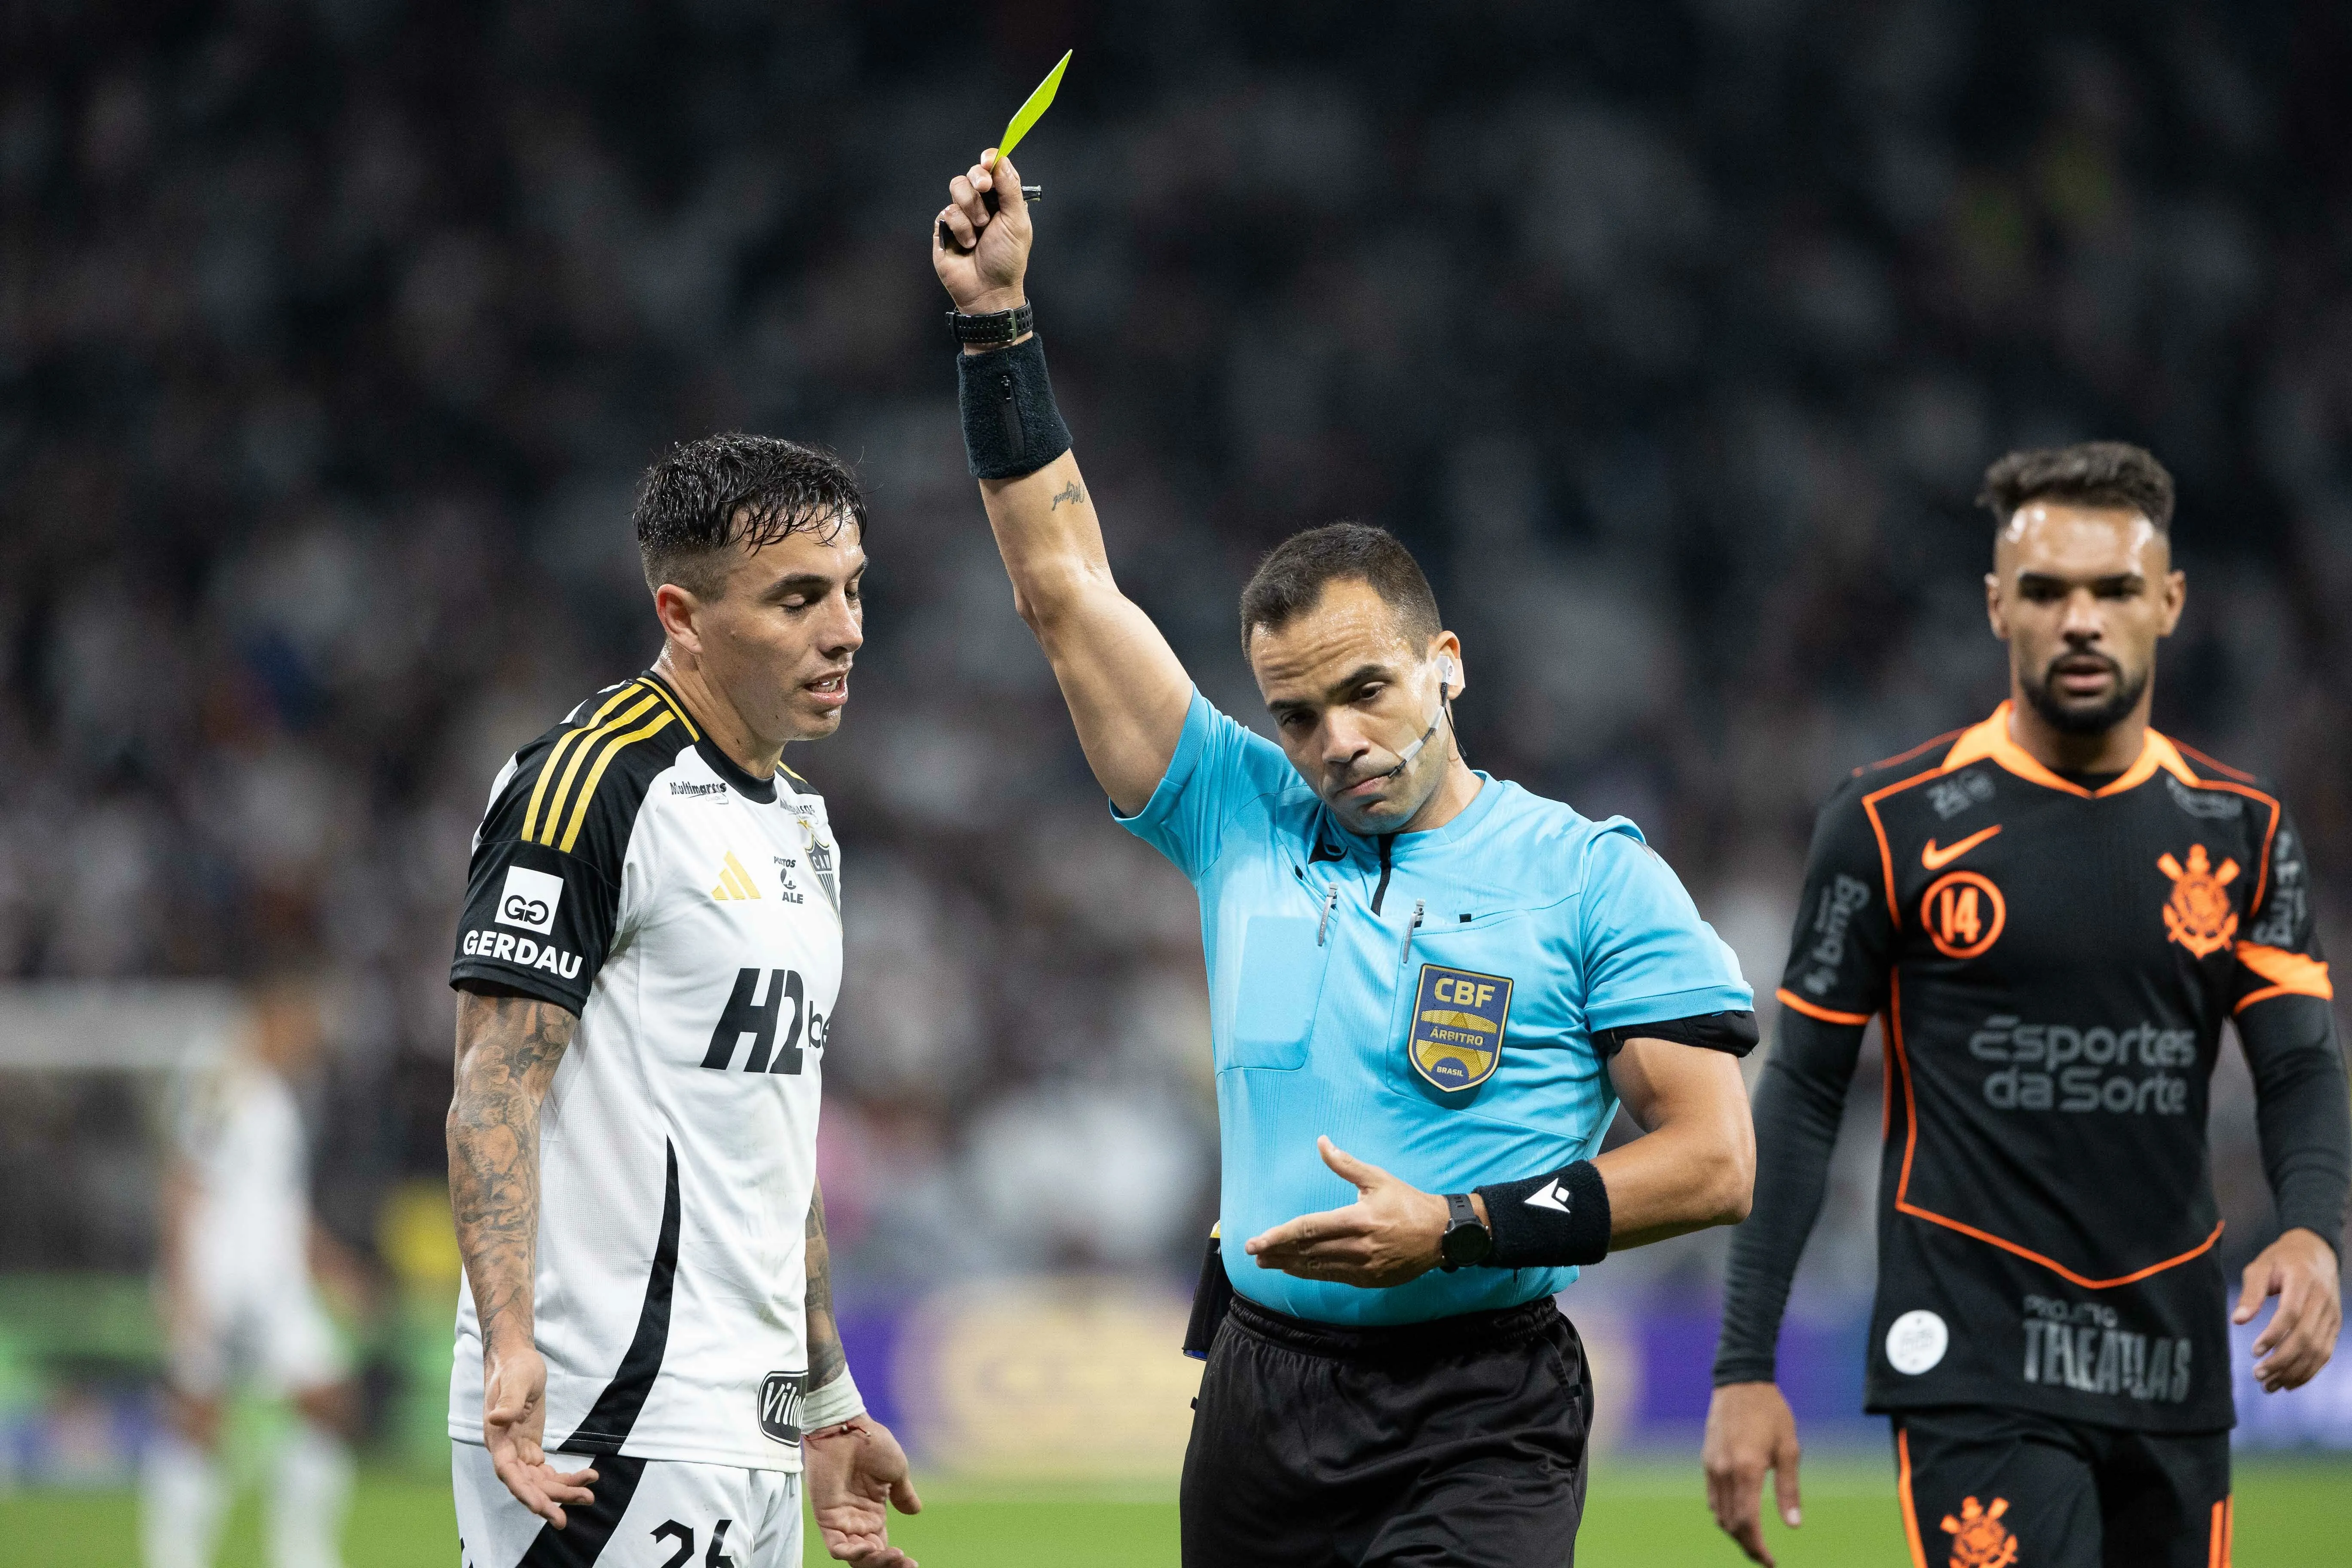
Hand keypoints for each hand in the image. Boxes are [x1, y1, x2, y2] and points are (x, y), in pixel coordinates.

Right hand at [482, 1342, 596, 1527]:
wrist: (517, 1358)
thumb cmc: (515, 1367)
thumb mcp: (516, 1380)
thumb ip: (508, 1402)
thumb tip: (496, 1419)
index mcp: (497, 1439)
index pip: (508, 1473)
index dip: (524, 1492)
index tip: (542, 1507)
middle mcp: (505, 1451)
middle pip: (526, 1484)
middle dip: (548, 1501)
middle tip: (570, 1514)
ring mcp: (518, 1451)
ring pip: (538, 1481)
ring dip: (562, 1491)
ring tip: (589, 1497)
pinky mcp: (530, 1447)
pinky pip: (545, 1471)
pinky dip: (564, 1478)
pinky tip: (586, 1479)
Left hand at [805, 1415, 922, 1565]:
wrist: (848, 1429)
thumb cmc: (872, 1444)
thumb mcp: (896, 1471)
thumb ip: (903, 1494)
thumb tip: (915, 1511)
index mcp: (873, 1514)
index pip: (884, 1547)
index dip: (896, 1560)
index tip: (913, 1564)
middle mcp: (857, 1522)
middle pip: (870, 1558)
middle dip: (887, 1565)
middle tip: (905, 1563)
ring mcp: (841, 1521)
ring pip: (855, 1557)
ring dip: (873, 1561)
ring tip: (893, 1555)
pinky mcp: (826, 1517)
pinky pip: (836, 1547)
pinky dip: (851, 1554)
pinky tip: (868, 1549)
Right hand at [932, 150, 1029, 317]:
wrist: (988, 289)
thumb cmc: (1007, 260)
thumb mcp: (1017, 222)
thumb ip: (1009, 189)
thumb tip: (1000, 160)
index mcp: (1002, 201)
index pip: (994, 170)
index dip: (990, 160)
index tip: (988, 160)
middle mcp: (982, 204)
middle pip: (972, 174)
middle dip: (978, 180)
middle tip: (985, 188)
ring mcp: (962, 215)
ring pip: (956, 188)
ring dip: (971, 208)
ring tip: (980, 230)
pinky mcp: (945, 227)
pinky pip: (947, 212)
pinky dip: (961, 228)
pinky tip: (967, 245)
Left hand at [1242, 1137, 1453, 1287]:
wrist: (1442, 1234)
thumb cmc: (1408, 1202)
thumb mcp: (1378, 1179)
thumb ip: (1346, 1164)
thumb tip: (1321, 1142)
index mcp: (1357, 1219)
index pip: (1308, 1229)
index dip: (1278, 1236)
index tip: (1256, 1241)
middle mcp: (1357, 1246)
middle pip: (1307, 1252)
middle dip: (1277, 1253)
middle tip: (1253, 1254)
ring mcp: (1363, 1267)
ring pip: (1317, 1268)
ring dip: (1289, 1266)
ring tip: (1267, 1263)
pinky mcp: (1370, 1280)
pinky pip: (1333, 1277)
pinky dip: (1311, 1273)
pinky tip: (1296, 1269)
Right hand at [1702, 1382, 1801, 1566]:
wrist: (1740, 1381)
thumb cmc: (1771, 1413)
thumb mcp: (1790, 1449)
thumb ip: (1789, 1489)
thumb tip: (1794, 1525)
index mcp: (1747, 1470)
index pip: (1747, 1522)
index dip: (1757, 1547)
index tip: (1770, 1562)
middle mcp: (1724, 1471)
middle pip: (1731, 1523)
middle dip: (1747, 1545)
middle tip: (1765, 1557)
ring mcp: (1712, 1466)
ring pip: (1719, 1513)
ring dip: (1735, 1531)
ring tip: (1755, 1539)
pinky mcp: (1707, 1460)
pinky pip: (1713, 1497)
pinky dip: (1725, 1513)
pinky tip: (1740, 1514)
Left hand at [2234, 1226, 2342, 1391]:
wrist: (2316, 1251)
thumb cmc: (2281, 1259)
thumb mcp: (2260, 1267)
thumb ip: (2250, 1292)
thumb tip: (2237, 1320)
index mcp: (2302, 1281)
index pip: (2291, 1313)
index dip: (2274, 1335)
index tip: (2254, 1351)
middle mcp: (2322, 1300)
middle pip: (2305, 1337)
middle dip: (2282, 1361)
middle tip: (2258, 1375)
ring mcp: (2332, 1315)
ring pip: (2317, 1350)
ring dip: (2294, 1372)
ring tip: (2270, 1385)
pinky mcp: (2335, 1325)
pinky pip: (2325, 1353)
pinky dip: (2309, 1370)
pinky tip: (2290, 1382)